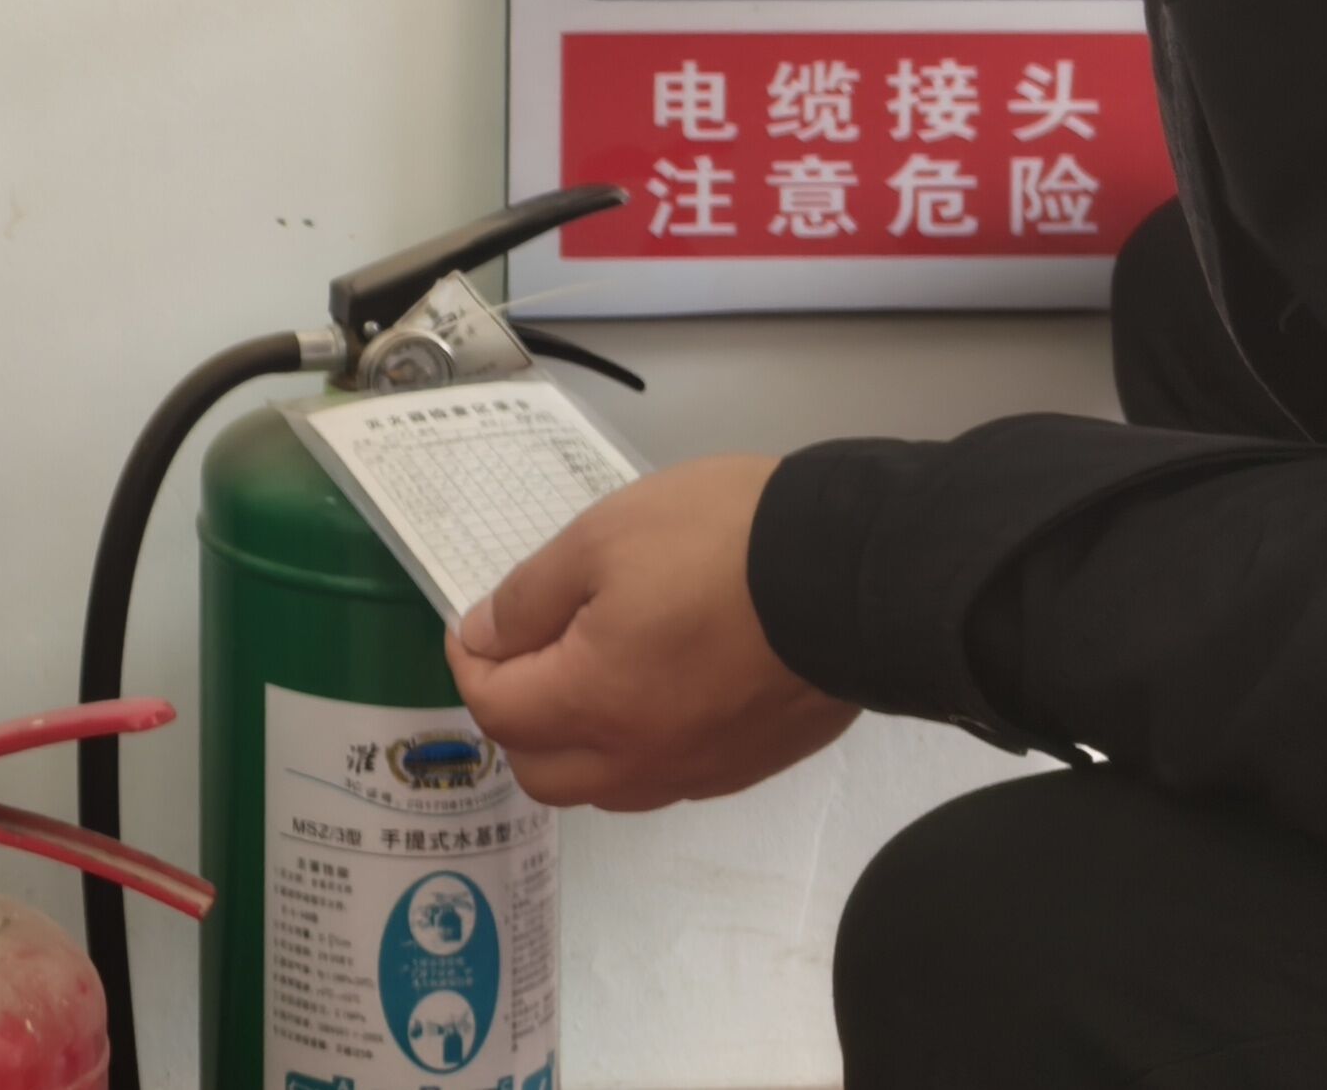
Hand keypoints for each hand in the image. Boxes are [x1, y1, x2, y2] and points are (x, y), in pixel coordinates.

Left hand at [445, 455, 859, 809]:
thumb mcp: (601, 539)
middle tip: (524, 653)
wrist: (855, 575)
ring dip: (573, 744)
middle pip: (540, 770)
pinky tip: (649, 692)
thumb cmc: (718, 545)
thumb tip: (487, 637)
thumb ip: (530, 598)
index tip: (476, 623)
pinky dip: (633, 748)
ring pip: (604, 788)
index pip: (496, 709)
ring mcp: (701, 770)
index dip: (470, 662)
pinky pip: (665, 778)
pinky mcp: (750, 766)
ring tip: (582, 674)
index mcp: (594, 705)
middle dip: (514, 716)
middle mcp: (642, 760)